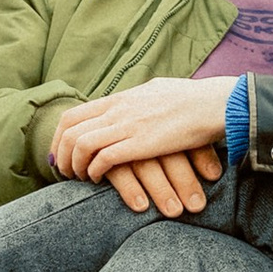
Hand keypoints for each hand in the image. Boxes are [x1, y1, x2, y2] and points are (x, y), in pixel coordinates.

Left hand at [48, 76, 231, 217]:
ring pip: (81, 145)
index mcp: (120, 98)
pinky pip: (103, 158)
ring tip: (82, 179)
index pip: (73, 115)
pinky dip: (95, 171)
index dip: (60, 138)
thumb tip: (129, 103)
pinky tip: (101, 180)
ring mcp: (127, 125)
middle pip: (69, 131)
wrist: (212, 103)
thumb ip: (136, 101)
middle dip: (61, 156)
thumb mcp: (155, 92)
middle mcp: (118, 110)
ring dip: (76, 166)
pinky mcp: (139, 143)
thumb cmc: (190, 99)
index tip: (61, 155)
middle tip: (66, 173)